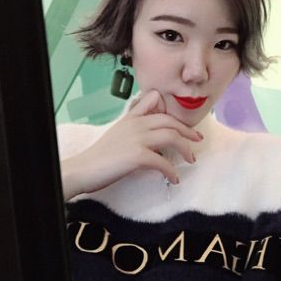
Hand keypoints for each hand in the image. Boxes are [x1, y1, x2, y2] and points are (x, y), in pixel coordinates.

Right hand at [61, 90, 202, 199]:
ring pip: (171, 136)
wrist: (83, 168)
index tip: (183, 125)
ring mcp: (137, 138)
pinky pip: (163, 161)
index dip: (172, 111)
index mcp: (131, 118)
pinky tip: (174, 178)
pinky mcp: (137, 156)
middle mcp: (136, 124)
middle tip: (197, 140)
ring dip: (185, 148)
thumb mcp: (119, 133)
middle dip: (187, 131)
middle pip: (170, 121)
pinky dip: (172, 171)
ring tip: (191, 159)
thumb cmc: (100, 155)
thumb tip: (153, 135)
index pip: (155, 102)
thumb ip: (135, 128)